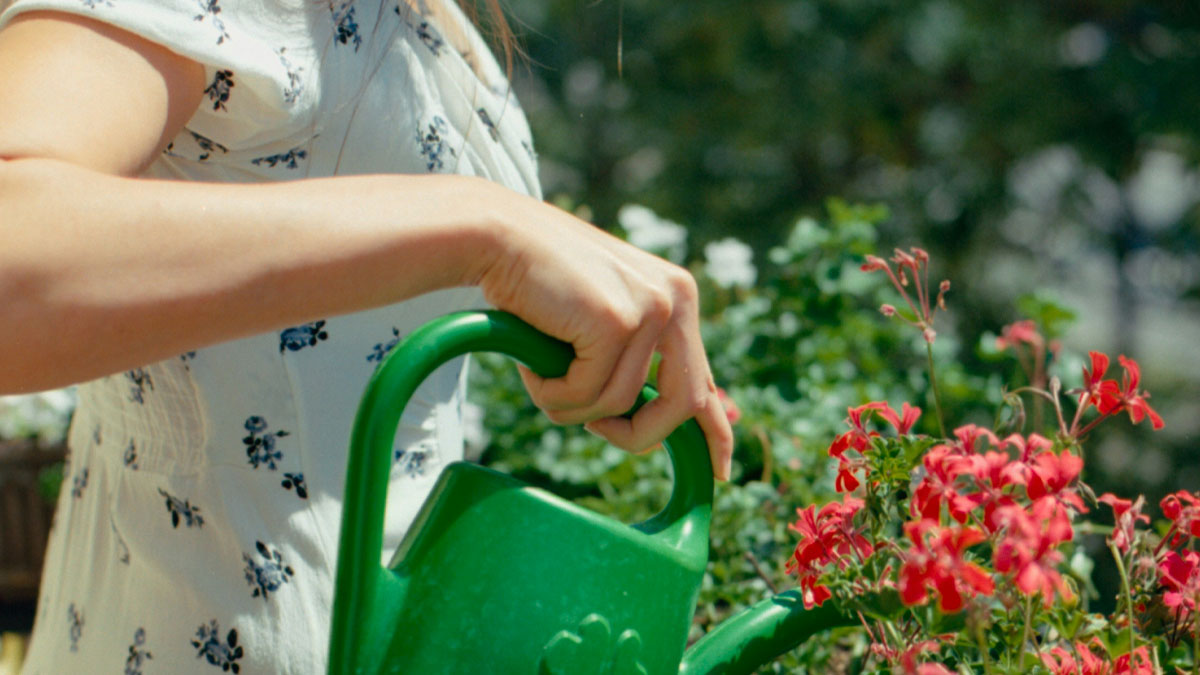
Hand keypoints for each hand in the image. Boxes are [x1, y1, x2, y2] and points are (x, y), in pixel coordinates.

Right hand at [475, 189, 733, 480]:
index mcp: (678, 296)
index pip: (705, 378)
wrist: (497, 237)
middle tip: (600, 432)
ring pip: (621, 404)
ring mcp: (650, 309)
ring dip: (572, 406)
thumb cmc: (538, 283)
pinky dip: (553, 393)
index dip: (716, 430)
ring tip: (542, 376)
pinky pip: (588, 394)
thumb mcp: (600, 318)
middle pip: (682, 404)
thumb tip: (651, 422)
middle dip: (639, 434)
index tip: (718, 471)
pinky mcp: (616, 322)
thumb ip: (631, 358)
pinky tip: (533, 365)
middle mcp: (676, 299)